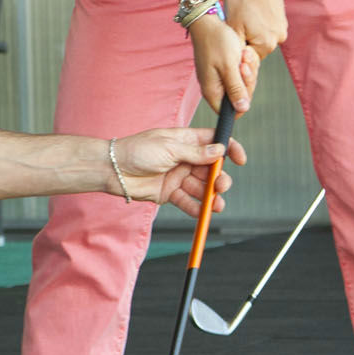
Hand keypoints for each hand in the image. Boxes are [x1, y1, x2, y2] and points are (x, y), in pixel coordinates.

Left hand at [111, 127, 244, 216]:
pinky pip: (187, 201)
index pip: (214, 143)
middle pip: (211, 169)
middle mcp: (185, 159)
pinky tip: (202, 213)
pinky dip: (195, 208)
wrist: (113, 169)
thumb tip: (219, 150)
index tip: (240, 159)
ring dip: (210, 196)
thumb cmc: (137, 150)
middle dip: (219, 179)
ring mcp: (178, 176)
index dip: (230, 149)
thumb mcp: (169, 147)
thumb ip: (195, 152)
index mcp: (186, 141)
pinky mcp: (169, 193)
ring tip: (215, 205)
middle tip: (221, 186)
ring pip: (201, 187)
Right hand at [188, 12, 258, 112]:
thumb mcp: (229, 66)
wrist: (208, 22)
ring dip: (247, 69)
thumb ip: (236, 89)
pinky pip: (239, 73)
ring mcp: (218, 78)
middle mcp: (214, 88)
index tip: (245, 81)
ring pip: (242, 84)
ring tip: (244, 54)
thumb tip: (242, 109)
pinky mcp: (223, 69)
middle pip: (239, 97)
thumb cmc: (216, 42)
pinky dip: (244, 63)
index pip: (231, 112)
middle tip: (244, 62)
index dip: (243, 100)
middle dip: (247, 80)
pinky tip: (243, 52)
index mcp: (212, 91)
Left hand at [223, 0, 287, 57]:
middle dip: (245, 42)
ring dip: (251, 33)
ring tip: (243, 17)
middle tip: (235, 26)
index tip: (231, 40)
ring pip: (261, 39)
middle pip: (256, 50)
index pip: (249, 60)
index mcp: (266, 45)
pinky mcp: (281, 20)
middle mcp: (278, 39)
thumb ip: (237, 47)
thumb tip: (238, 62)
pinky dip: (258, 25)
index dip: (237, 53)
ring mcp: (281, 29)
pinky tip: (250, 14)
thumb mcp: (233, 25)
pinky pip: (267, 29)